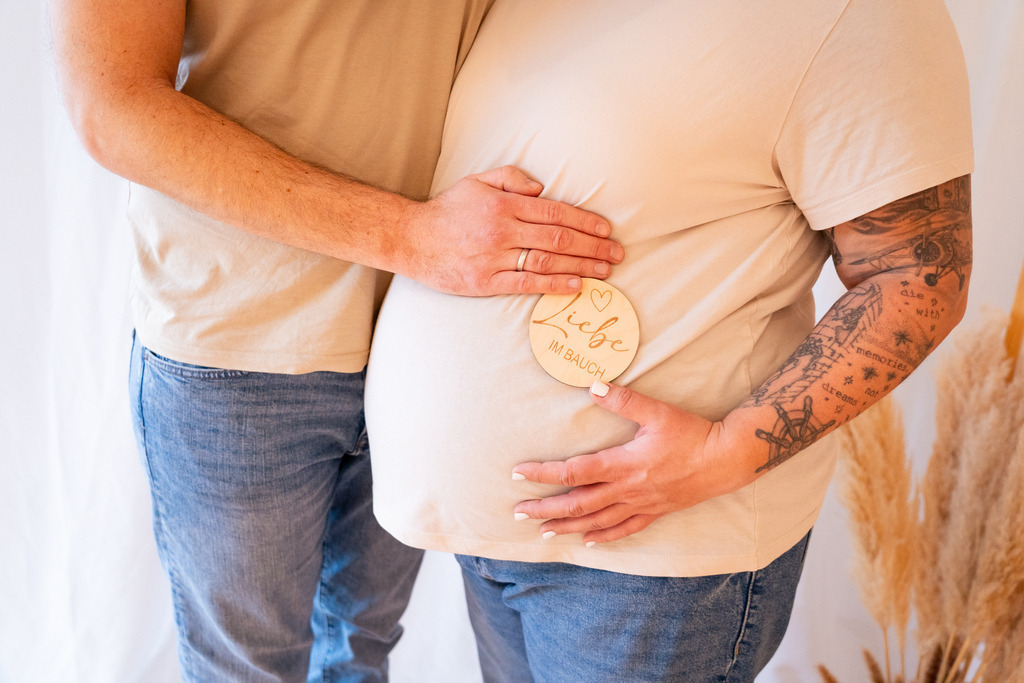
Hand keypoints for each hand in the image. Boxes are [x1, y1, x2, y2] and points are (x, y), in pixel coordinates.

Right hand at [401, 166, 623, 295]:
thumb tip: (541, 188)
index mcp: (504, 204)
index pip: (555, 212)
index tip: (606, 230)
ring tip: (605, 271)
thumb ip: (511, 177)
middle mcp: (502, 229)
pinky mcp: (486, 282)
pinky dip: (554, 285)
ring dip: (581, 267)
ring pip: (547, 262)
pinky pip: (527, 283)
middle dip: (593, 246)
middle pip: (558, 239)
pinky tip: (576, 286)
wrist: (411, 239)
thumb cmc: (449, 211)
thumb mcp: (477, 181)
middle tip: (617, 254)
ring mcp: (494, 257)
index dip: (585, 222)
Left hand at [511, 381, 756, 544]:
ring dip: (567, 527)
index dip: (543, 473)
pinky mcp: (655, 511)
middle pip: (578, 504)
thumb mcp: (657, 411)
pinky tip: (587, 542)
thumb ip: (623, 399)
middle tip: (518, 513)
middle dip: (545, 508)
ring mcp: (641, 504)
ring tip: (543, 531)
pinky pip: (624, 529)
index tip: (518, 473)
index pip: (574, 472)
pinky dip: (603, 537)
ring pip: (596, 522)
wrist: (726, 459)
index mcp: (623, 464)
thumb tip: (592, 384)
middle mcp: (627, 489)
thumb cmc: (691, 433)